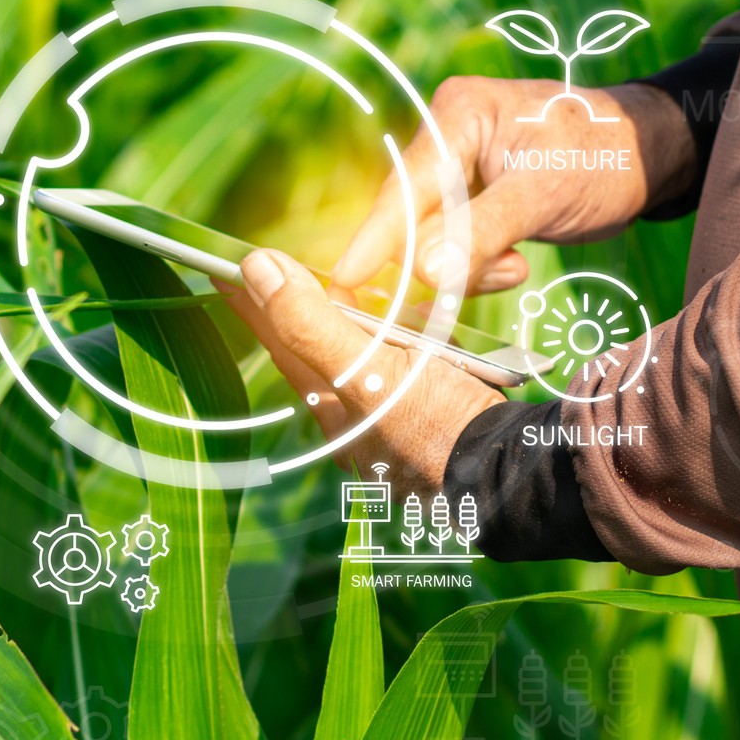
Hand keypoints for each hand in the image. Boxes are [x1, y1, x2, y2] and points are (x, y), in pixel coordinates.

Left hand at [225, 249, 500, 495]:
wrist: (514, 476)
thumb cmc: (439, 425)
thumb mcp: (369, 370)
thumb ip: (310, 323)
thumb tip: (256, 270)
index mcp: (333, 409)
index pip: (281, 339)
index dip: (253, 299)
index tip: (225, 264)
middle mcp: (356, 422)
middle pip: (317, 351)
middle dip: (298, 311)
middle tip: (277, 272)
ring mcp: (395, 425)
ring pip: (362, 361)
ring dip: (353, 325)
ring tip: (342, 293)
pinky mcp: (432, 423)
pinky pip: (404, 374)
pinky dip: (400, 346)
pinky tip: (411, 333)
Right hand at [333, 77, 695, 294]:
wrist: (649, 155)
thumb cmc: (604, 158)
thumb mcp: (544, 194)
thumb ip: (480, 233)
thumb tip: (421, 273)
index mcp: (457, 114)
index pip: (404, 187)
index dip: (374, 240)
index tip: (343, 283)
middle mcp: (447, 136)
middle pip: (411, 218)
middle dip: (438, 262)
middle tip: (484, 283)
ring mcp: (458, 170)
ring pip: (432, 240)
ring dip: (468, 268)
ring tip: (517, 266)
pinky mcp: (473, 200)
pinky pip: (454, 246)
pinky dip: (479, 266)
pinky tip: (517, 262)